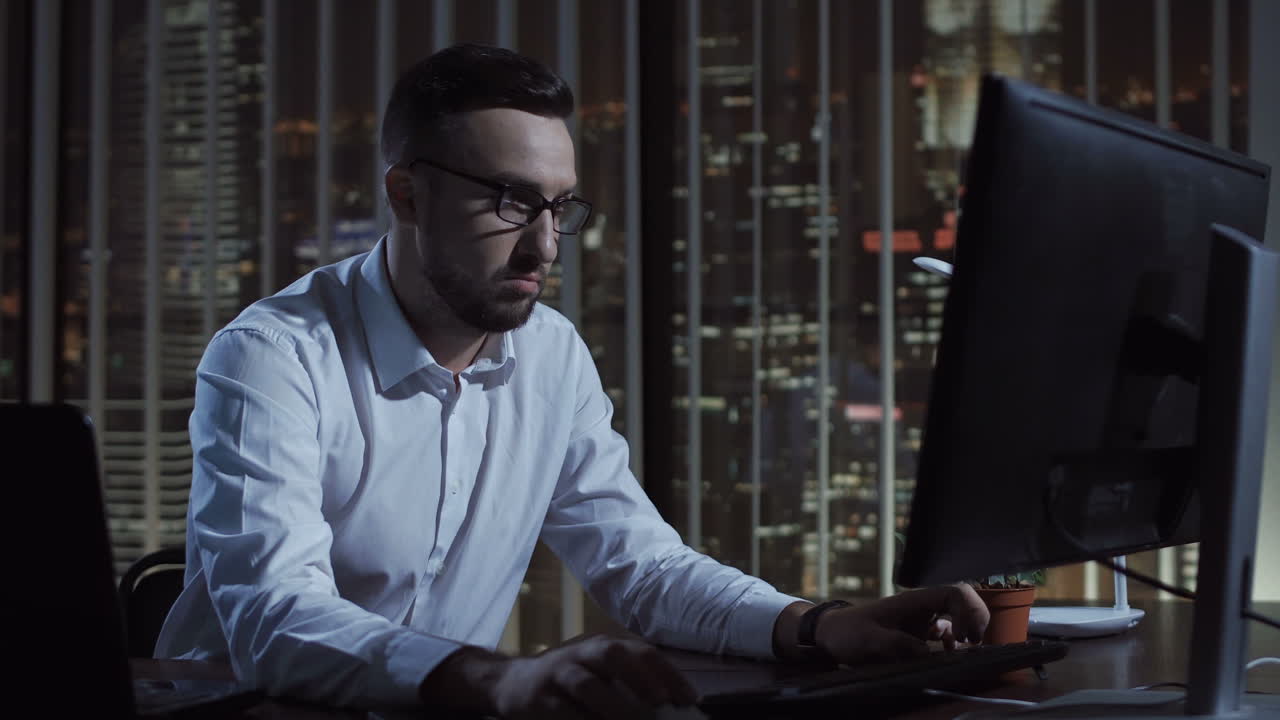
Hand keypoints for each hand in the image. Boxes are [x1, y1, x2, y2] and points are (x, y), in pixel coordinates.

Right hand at [421, 635, 697, 719]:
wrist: (510, 683)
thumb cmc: (568, 680)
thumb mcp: (596, 670)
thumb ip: (629, 683)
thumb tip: (670, 706)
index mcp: (602, 645)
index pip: (641, 651)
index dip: (667, 672)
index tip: (689, 699)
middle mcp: (580, 653)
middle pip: (611, 654)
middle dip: (639, 676)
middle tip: (661, 703)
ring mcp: (557, 674)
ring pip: (586, 684)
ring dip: (614, 706)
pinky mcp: (539, 699)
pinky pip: (563, 712)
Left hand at [815, 584, 989, 662]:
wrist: (831, 635)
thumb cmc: (847, 633)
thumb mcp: (868, 640)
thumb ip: (895, 644)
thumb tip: (927, 652)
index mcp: (912, 600)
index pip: (953, 592)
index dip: (966, 611)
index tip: (961, 637)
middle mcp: (921, 606)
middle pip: (962, 598)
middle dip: (975, 617)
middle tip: (972, 642)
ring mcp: (921, 618)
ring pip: (957, 613)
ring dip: (968, 627)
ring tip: (965, 648)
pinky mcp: (917, 631)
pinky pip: (947, 629)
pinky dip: (956, 639)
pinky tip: (950, 651)